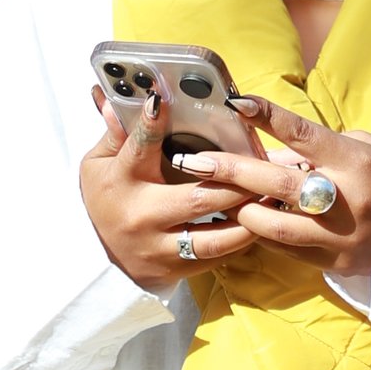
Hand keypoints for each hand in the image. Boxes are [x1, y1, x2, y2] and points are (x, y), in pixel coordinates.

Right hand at [79, 94, 264, 294]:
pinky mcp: (176, 270)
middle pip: (198, 200)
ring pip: (215, 238)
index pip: (139, 149)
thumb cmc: (106, 197)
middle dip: (236, 184)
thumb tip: (117, 100)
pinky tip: (261, 223)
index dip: (151, 124)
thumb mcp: (98, 163)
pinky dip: (242, 240)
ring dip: (249, 218)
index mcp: (123, 182)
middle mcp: (143, 217)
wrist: (99, 255)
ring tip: (272, 199)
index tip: (163, 100)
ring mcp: (160, 249)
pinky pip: (217, 257)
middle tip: (263, 167)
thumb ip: (117, 133)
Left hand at [155, 98, 370, 287]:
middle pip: (278, 184)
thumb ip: (316, 149)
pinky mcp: (335, 262)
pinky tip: (244, 219)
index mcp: (357, 163)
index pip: (305, 135)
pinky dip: (262, 233)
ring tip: (216, 196)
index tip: (238, 103)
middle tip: (194, 161)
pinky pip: (285, 249)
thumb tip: (267, 147)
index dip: (269, 117)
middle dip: (232, 171)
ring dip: (240, 209)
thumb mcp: (362, 148)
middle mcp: (347, 200)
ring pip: (274, 225)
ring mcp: (340, 236)